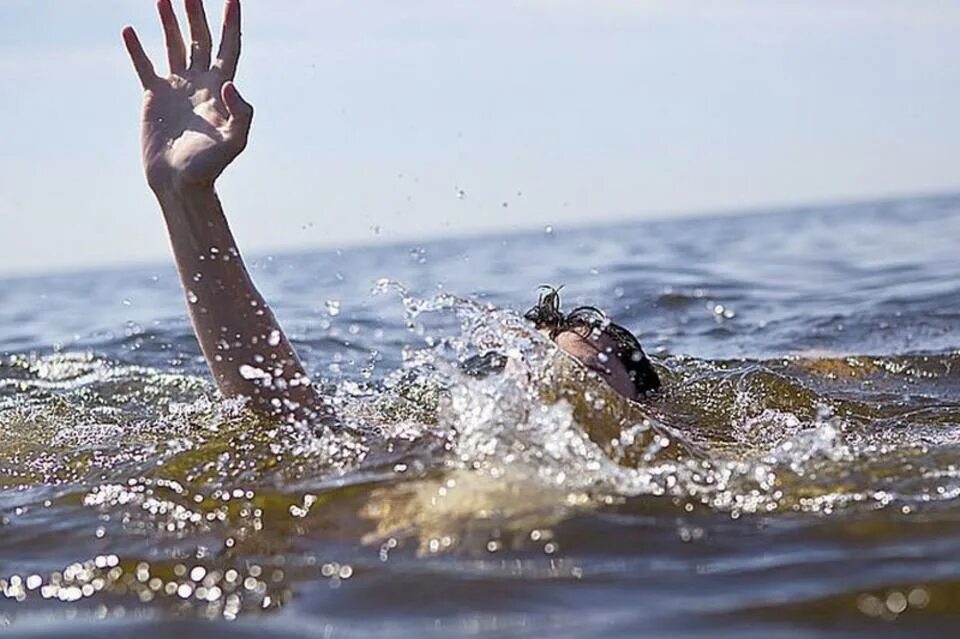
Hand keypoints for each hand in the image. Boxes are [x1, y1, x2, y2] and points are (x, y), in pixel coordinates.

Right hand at [123, 0, 251, 190]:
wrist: (180, 182)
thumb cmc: (209, 167)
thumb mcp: (234, 142)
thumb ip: (240, 114)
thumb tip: (230, 83)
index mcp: (221, 89)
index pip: (228, 47)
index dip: (231, 23)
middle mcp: (200, 83)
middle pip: (200, 39)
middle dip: (196, 13)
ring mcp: (177, 88)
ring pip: (174, 46)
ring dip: (169, 22)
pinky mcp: (154, 97)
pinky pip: (144, 66)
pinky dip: (137, 49)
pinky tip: (130, 30)